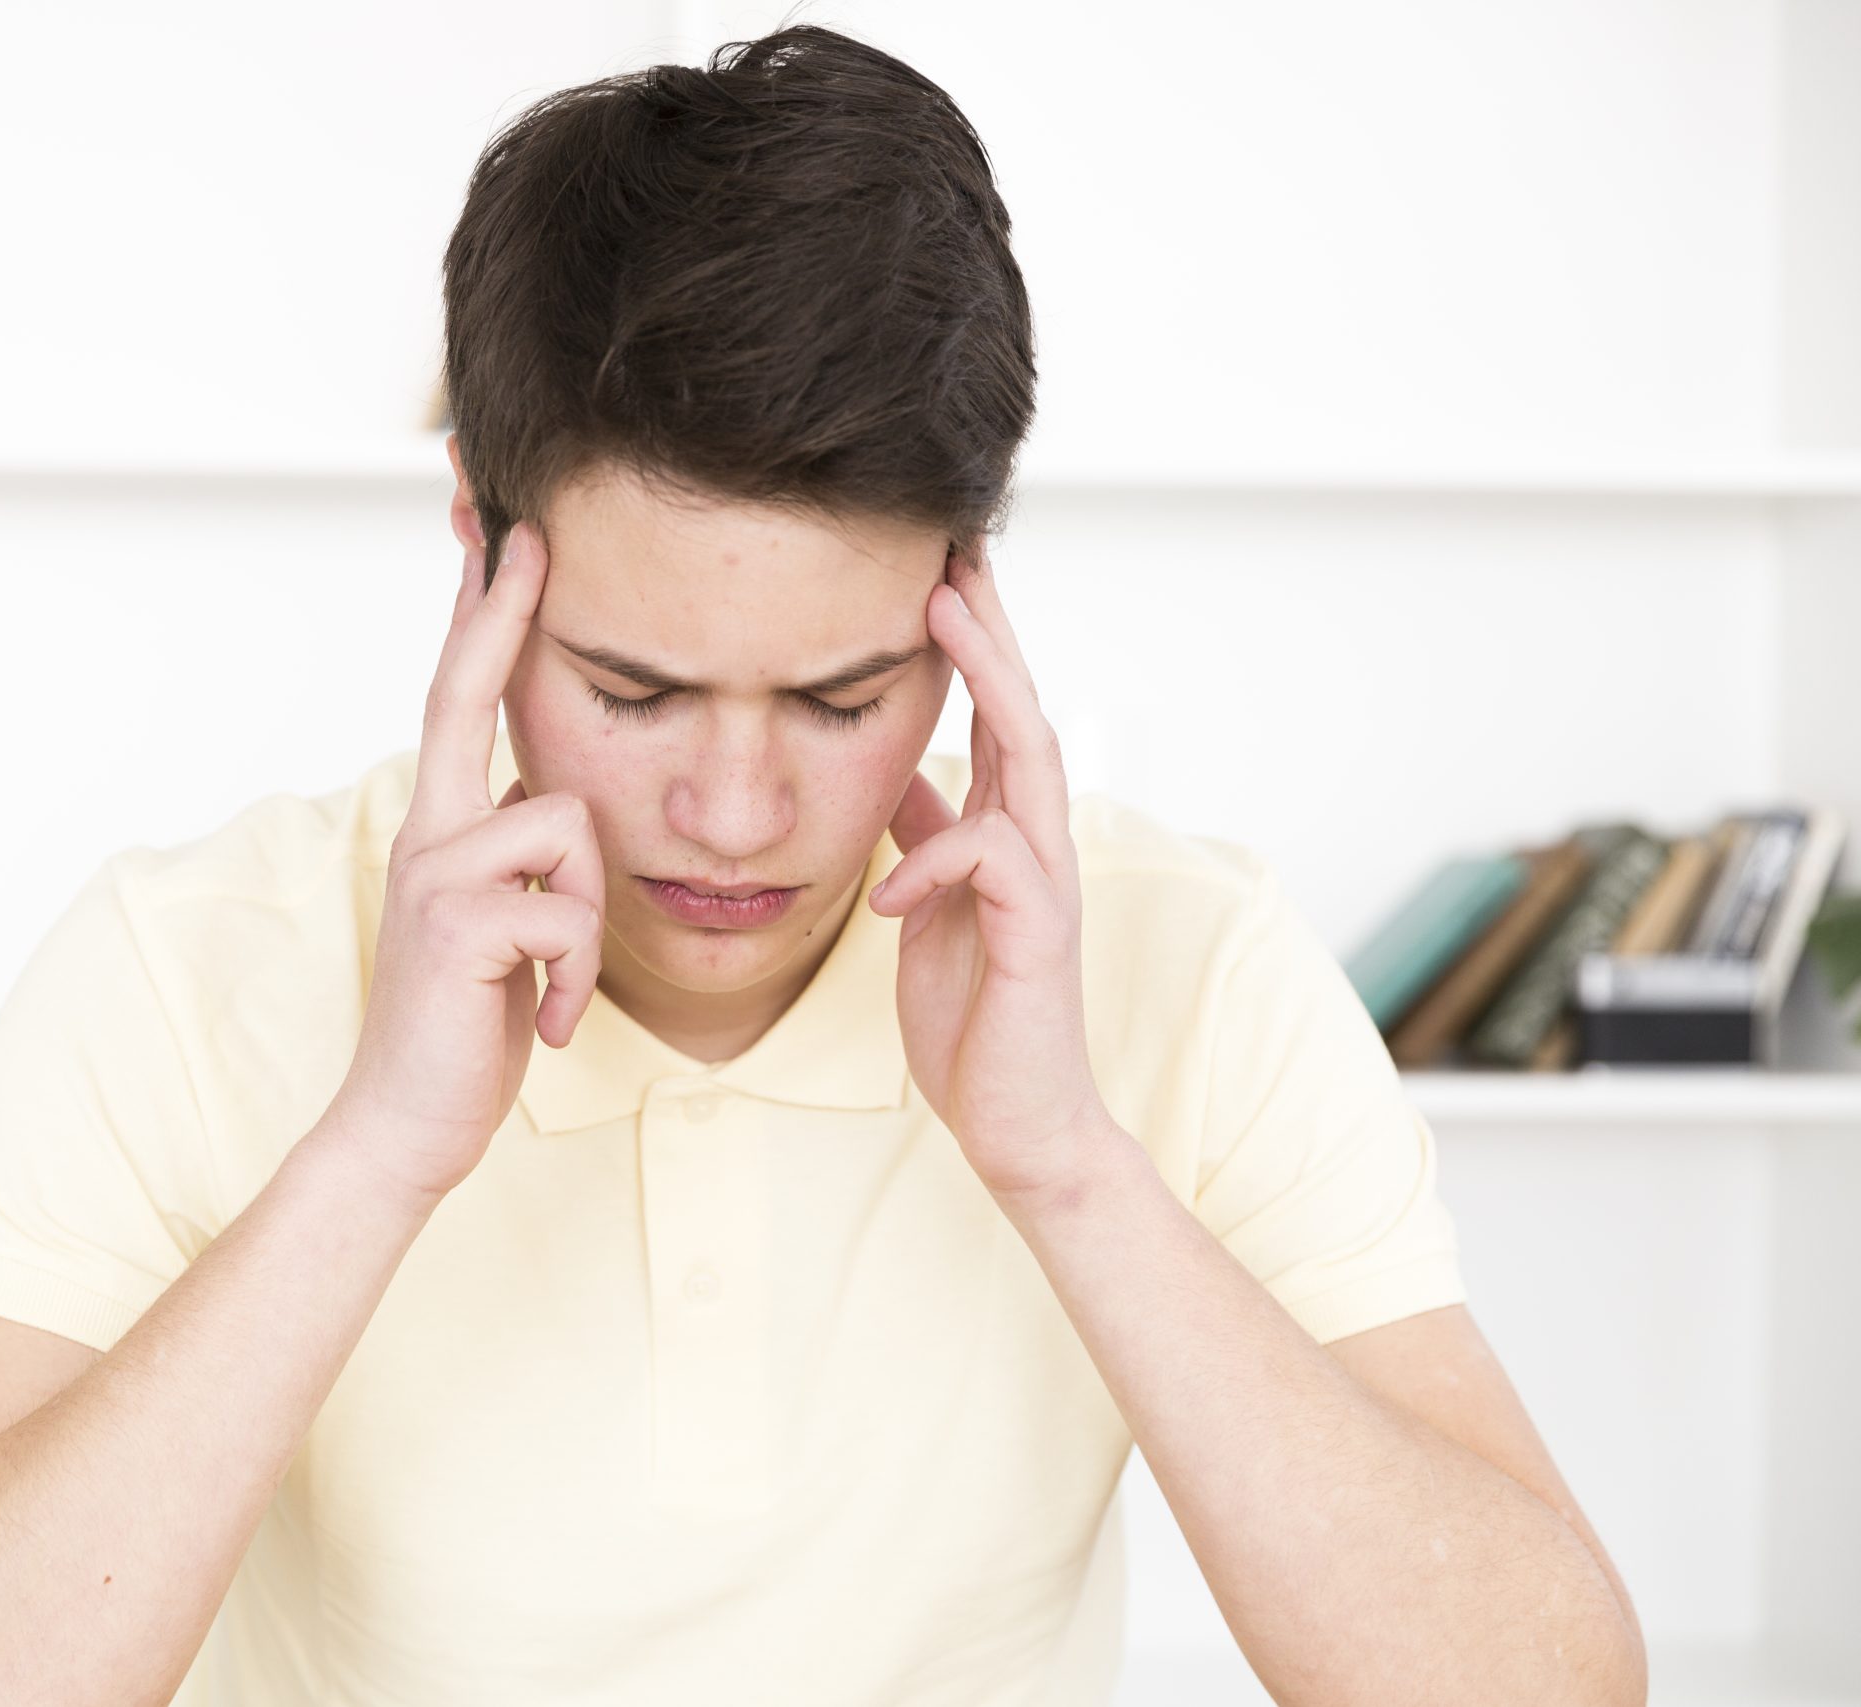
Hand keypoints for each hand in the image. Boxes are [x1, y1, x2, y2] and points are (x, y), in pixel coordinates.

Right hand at [322, 522, 605, 1207]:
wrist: (409, 1122)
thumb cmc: (468, 1023)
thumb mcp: (501, 921)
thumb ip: (512, 853)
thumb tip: (540, 795)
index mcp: (443, 826)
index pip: (463, 700)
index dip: (482, 618)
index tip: (503, 538)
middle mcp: (429, 830)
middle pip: (467, 693)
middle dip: (499, 611)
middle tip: (528, 535)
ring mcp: (437, 871)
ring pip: (567, 824)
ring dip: (586, 921)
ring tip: (554, 986)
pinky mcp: (461, 922)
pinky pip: (567, 912)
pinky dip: (577, 976)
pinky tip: (548, 1020)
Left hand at [867, 543, 1114, 1201]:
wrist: (1018, 1122)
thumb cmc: (975, 1017)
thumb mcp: (930, 907)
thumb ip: (927, 836)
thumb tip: (902, 773)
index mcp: (1006, 831)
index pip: (995, 715)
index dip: (969, 641)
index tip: (934, 565)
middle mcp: (1037, 843)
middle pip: (1023, 707)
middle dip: (989, 625)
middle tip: (956, 544)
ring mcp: (1045, 885)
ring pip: (1031, 758)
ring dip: (989, 682)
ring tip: (945, 617)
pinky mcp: (1037, 937)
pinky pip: (991, 865)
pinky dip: (935, 861)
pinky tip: (890, 889)